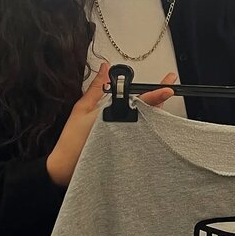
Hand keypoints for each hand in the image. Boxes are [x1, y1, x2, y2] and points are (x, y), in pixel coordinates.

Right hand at [46, 66, 177, 185]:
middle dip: (159, 100)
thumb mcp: (82, 107)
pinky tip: (144, 120)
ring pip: (149, 125)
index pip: (141, 102)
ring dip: (154, 112)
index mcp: (116, 116)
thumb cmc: (72, 139)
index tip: (168, 87)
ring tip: (157, 100)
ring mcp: (128, 141)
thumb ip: (96, 87)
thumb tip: (105, 69)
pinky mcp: (126, 150)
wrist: (66, 167)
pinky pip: (142, 137)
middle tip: (166, 87)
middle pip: (150, 113)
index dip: (157, 94)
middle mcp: (125, 129)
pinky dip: (146, 126)